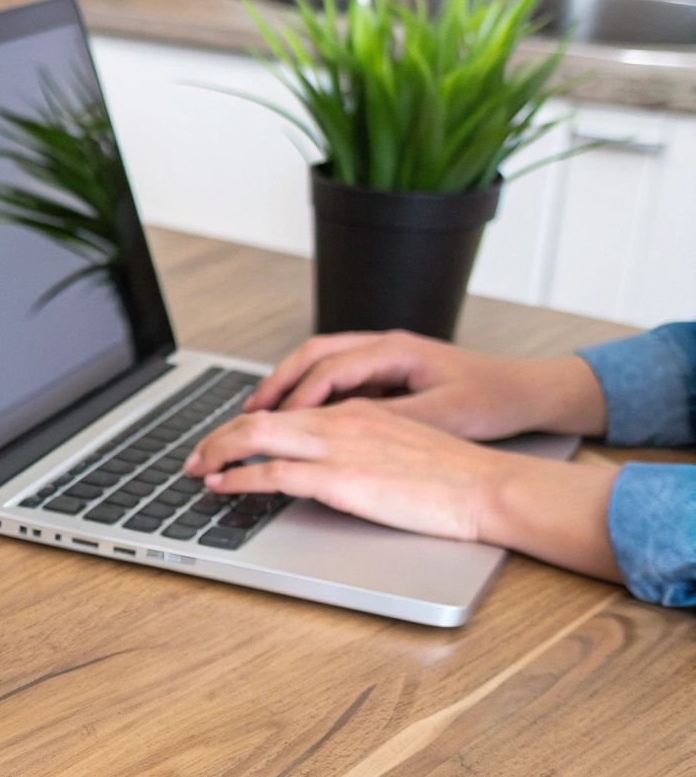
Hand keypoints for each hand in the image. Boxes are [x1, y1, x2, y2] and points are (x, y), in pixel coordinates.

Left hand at [186, 400, 512, 539]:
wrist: (487, 487)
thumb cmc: (453, 477)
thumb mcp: (398, 447)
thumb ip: (359, 448)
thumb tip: (327, 466)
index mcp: (355, 410)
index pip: (284, 411)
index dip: (244, 426)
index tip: (223, 443)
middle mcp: (339, 420)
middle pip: (257, 419)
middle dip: (216, 438)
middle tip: (193, 457)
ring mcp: (337, 447)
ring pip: (254, 437)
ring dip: (215, 454)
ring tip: (195, 471)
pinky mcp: (339, 478)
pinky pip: (271, 473)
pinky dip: (236, 479)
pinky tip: (221, 487)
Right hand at [243, 330, 606, 440]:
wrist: (529, 392)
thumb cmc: (494, 400)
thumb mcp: (443, 416)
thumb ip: (390, 421)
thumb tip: (343, 432)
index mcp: (395, 349)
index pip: (328, 369)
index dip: (296, 398)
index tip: (271, 424)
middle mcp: (385, 345)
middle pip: (312, 355)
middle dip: (276, 383)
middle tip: (246, 413)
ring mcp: (386, 356)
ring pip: (320, 362)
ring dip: (289, 386)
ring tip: (261, 414)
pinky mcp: (390, 372)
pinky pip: (337, 377)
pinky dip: (311, 394)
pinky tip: (301, 419)